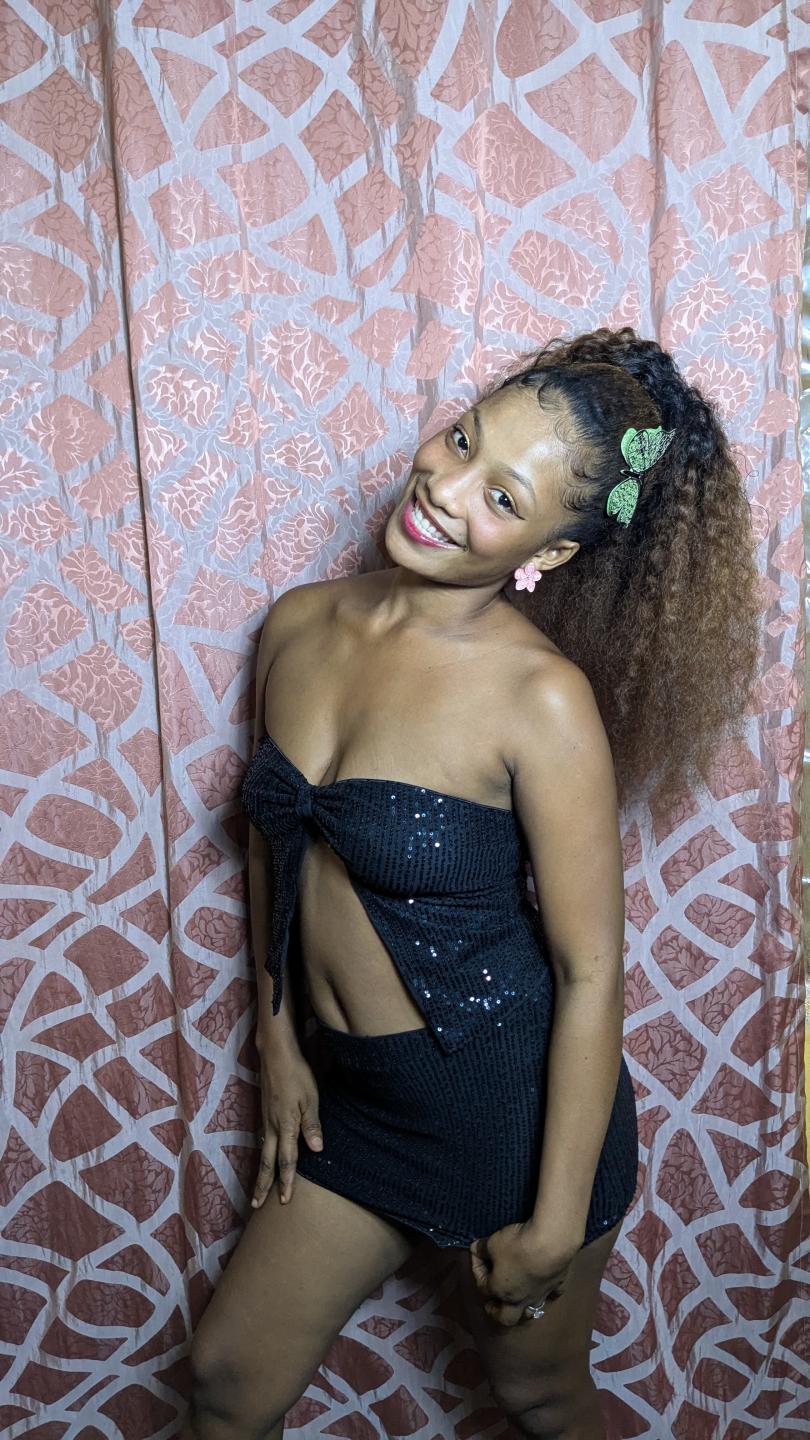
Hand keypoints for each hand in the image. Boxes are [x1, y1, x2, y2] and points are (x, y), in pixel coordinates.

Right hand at [251, 1050, 322, 1210]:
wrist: (275, 1055)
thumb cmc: (297, 1074)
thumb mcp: (311, 1098)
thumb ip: (312, 1125)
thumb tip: (317, 1150)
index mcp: (286, 1126)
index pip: (286, 1160)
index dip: (287, 1181)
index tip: (284, 1201)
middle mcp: (272, 1127)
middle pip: (267, 1162)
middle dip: (263, 1185)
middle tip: (256, 1206)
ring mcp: (266, 1120)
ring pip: (262, 1153)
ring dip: (260, 1173)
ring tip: (257, 1190)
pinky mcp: (265, 1113)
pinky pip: (262, 1141)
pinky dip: (261, 1157)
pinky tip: (263, 1159)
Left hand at [468, 1221, 579, 1327]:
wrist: (550, 1244)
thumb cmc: (516, 1245)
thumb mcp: (492, 1243)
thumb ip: (481, 1248)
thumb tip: (475, 1249)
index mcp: (500, 1289)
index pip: (483, 1286)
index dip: (477, 1269)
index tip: (477, 1254)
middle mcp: (519, 1298)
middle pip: (506, 1318)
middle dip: (497, 1313)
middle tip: (493, 1304)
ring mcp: (540, 1294)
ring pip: (530, 1312)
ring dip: (522, 1308)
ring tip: (518, 1300)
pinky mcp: (557, 1285)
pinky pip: (553, 1295)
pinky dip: (549, 1293)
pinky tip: (547, 1287)